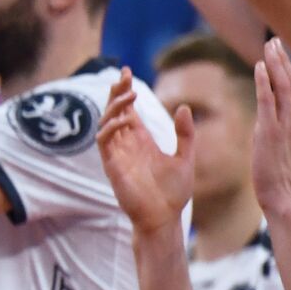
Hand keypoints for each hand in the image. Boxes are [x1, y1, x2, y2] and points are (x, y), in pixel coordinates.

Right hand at [97, 68, 193, 234]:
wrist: (164, 218)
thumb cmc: (174, 193)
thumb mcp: (186, 157)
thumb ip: (185, 133)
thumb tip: (184, 107)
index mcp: (142, 141)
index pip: (128, 111)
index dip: (124, 91)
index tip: (126, 71)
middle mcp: (127, 145)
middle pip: (114, 112)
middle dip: (116, 92)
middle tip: (123, 75)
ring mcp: (117, 155)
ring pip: (106, 123)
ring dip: (114, 107)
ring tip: (128, 94)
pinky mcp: (112, 166)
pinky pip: (104, 142)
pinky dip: (111, 128)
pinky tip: (125, 119)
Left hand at [251, 37, 290, 215]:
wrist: (286, 199)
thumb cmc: (288, 180)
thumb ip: (287, 133)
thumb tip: (277, 124)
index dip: (290, 71)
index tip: (282, 55)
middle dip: (282, 60)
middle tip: (273, 42)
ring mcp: (285, 125)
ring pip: (282, 86)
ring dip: (274, 64)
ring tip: (268, 46)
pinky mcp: (269, 132)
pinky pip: (267, 101)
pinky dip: (264, 82)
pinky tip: (259, 66)